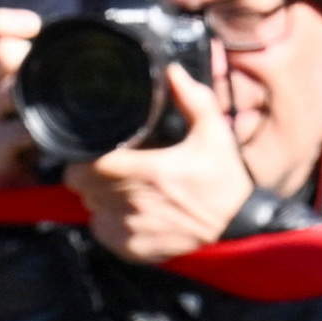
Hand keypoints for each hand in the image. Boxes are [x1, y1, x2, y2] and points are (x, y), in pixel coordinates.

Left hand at [67, 78, 258, 265]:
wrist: (238, 226)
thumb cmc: (224, 179)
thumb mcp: (215, 133)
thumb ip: (193, 99)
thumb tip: (173, 71)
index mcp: (150, 171)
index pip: (90, 166)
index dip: (84, 158)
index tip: (94, 151)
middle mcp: (135, 202)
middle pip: (83, 187)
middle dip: (88, 174)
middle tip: (105, 166)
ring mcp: (132, 229)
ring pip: (90, 209)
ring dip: (97, 197)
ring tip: (116, 187)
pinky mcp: (133, 249)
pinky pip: (100, 232)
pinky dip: (106, 222)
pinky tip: (124, 211)